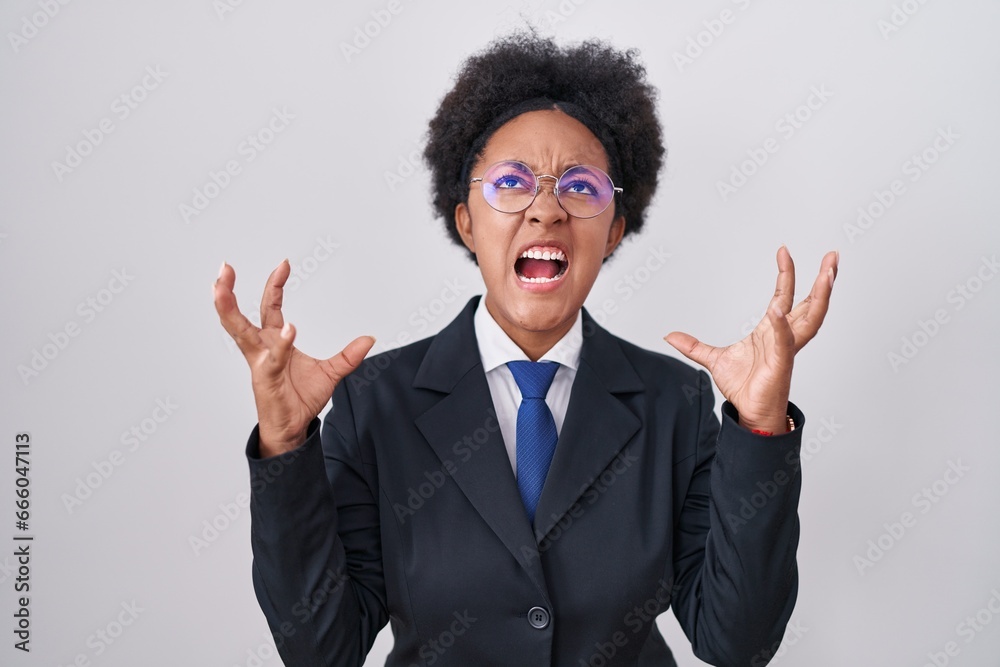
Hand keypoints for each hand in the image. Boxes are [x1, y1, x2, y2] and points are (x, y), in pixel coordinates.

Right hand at [213, 260, 374, 455]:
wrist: (294, 429)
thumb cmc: (300, 400)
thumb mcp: (331, 373)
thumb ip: (349, 355)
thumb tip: (370, 339)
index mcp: (272, 342)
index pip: (269, 307)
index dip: (275, 285)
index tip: (284, 263)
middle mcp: (260, 349)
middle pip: (237, 315)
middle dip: (228, 291)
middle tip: (224, 269)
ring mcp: (259, 362)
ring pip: (238, 331)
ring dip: (228, 309)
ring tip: (222, 289)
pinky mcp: (266, 378)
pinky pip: (273, 358)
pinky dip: (281, 343)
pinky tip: (289, 328)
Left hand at [664, 247, 837, 433]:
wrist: (749, 415)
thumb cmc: (743, 388)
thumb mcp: (713, 360)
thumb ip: (694, 346)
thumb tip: (670, 335)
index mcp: (772, 331)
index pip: (784, 296)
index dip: (786, 274)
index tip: (783, 251)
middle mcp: (785, 336)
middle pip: (810, 303)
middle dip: (823, 280)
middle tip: (833, 256)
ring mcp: (786, 349)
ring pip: (811, 318)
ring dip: (821, 296)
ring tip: (829, 274)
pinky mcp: (781, 364)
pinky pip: (785, 340)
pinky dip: (781, 324)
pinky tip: (779, 308)